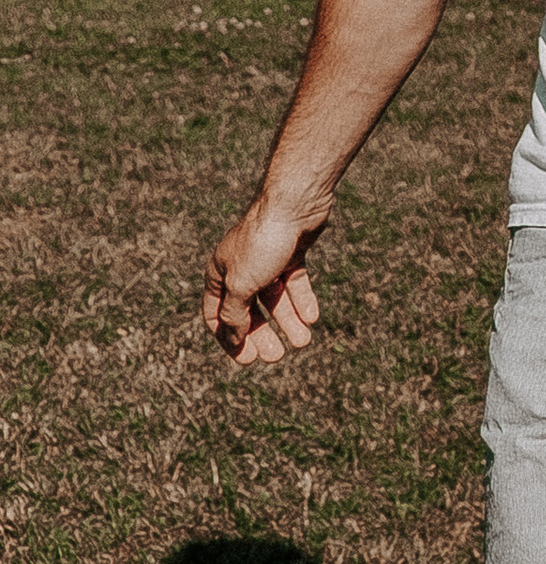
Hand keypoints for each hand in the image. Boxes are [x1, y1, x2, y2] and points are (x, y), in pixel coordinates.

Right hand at [203, 196, 326, 364]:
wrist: (294, 203)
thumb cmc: (262, 241)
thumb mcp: (243, 284)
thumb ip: (235, 314)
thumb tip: (233, 337)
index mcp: (219, 274)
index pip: (215, 314)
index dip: (228, 339)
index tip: (245, 360)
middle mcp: (240, 268)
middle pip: (248, 310)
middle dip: (261, 334)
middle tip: (276, 357)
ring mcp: (266, 260)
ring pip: (275, 299)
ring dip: (288, 321)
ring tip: (303, 342)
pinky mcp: (291, 253)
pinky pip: (295, 284)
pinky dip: (302, 301)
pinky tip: (312, 318)